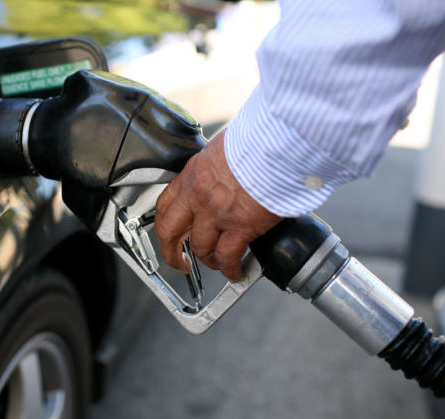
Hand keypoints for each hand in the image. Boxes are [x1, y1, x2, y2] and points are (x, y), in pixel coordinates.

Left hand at [155, 129, 281, 281]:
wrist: (280, 143)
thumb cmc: (260, 139)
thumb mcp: (225, 148)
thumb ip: (218, 167)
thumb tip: (224, 174)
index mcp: (193, 174)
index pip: (165, 204)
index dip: (165, 224)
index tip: (168, 233)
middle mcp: (198, 194)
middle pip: (170, 231)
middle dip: (171, 252)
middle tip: (178, 262)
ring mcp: (217, 212)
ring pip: (201, 248)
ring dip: (208, 260)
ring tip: (217, 265)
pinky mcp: (240, 225)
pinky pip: (228, 256)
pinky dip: (230, 268)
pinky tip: (235, 272)